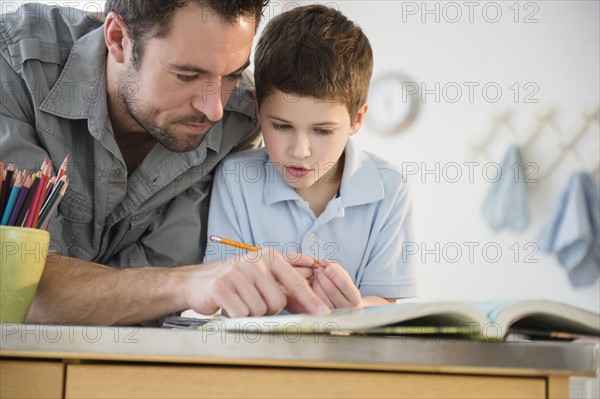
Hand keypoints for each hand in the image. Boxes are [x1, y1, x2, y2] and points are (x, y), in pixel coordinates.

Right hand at [183, 249, 329, 316]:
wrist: (196, 283)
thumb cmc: (234, 281)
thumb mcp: (261, 275)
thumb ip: (287, 284)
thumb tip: (314, 298)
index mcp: (268, 256)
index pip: (295, 280)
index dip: (310, 298)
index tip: (323, 313)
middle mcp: (254, 261)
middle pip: (278, 301)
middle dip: (268, 309)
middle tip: (252, 300)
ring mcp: (237, 273)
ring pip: (260, 309)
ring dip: (250, 312)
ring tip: (238, 301)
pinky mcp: (222, 287)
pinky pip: (241, 313)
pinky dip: (236, 315)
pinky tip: (228, 305)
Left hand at [310, 261, 361, 308]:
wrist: (348, 307)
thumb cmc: (345, 289)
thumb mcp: (345, 279)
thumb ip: (337, 269)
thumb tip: (324, 262)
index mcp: (355, 300)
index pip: (345, 285)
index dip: (335, 275)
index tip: (327, 266)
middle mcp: (346, 309)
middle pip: (332, 291)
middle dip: (323, 277)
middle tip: (318, 269)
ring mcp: (334, 313)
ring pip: (322, 296)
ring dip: (317, 282)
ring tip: (316, 274)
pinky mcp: (324, 314)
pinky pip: (316, 301)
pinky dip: (313, 289)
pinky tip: (313, 283)